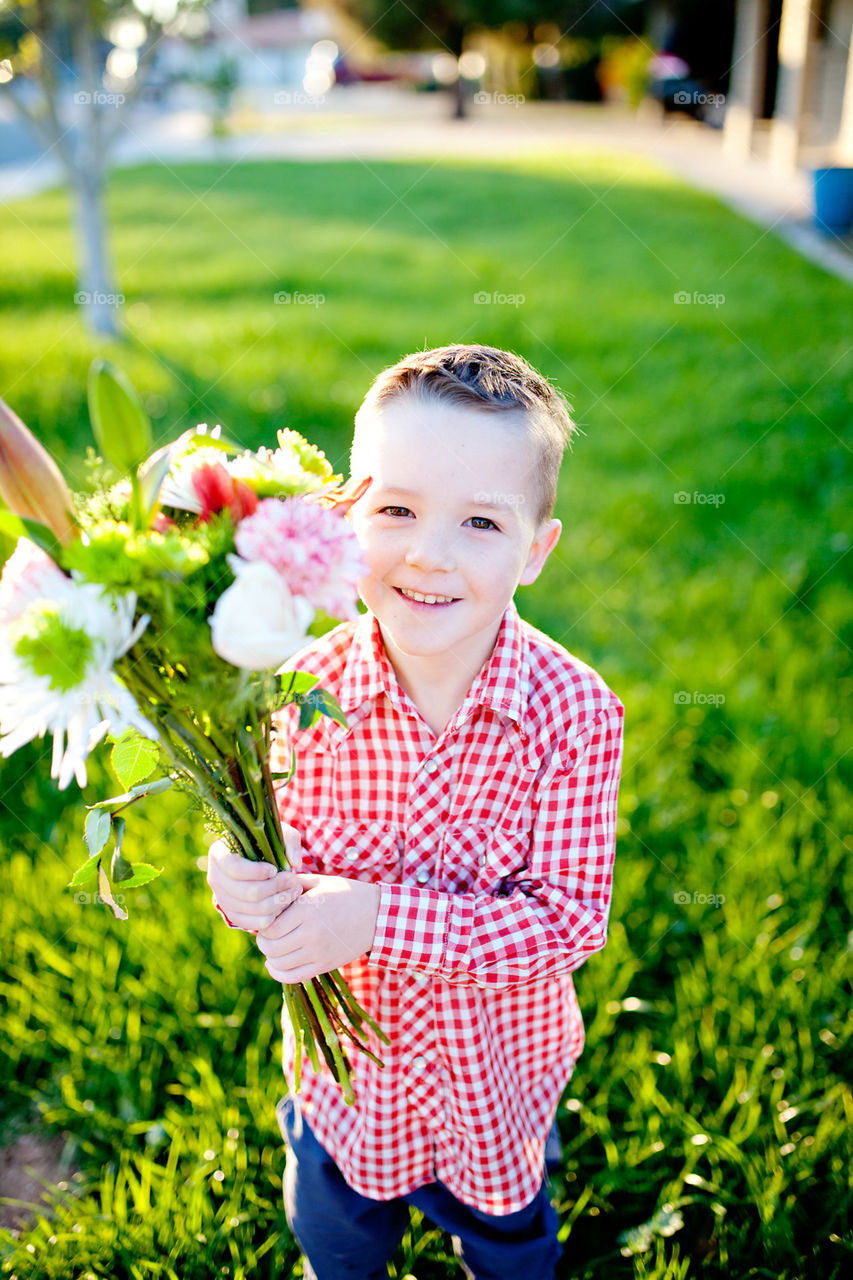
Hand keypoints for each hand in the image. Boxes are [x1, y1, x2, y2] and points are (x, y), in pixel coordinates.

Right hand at [206, 823, 302, 931]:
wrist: (257, 860)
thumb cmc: (267, 843)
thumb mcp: (278, 832)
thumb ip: (290, 840)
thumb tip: (294, 863)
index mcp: (219, 854)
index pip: (234, 868)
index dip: (257, 872)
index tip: (274, 869)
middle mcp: (215, 877)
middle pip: (246, 892)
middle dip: (275, 887)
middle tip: (292, 880)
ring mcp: (221, 898)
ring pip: (251, 909)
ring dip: (277, 902)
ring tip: (292, 891)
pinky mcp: (231, 914)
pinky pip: (251, 923)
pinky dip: (270, 917)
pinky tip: (283, 904)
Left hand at [255, 873, 380, 983]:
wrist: (378, 916)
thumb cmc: (347, 894)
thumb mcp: (321, 881)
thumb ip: (293, 883)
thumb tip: (269, 886)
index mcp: (307, 910)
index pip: (269, 926)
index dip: (262, 924)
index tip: (267, 918)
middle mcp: (311, 934)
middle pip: (270, 946)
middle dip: (263, 940)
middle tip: (268, 933)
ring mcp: (318, 953)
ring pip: (279, 963)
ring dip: (271, 956)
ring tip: (274, 946)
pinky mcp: (325, 966)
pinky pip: (293, 977)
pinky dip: (278, 973)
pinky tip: (275, 964)